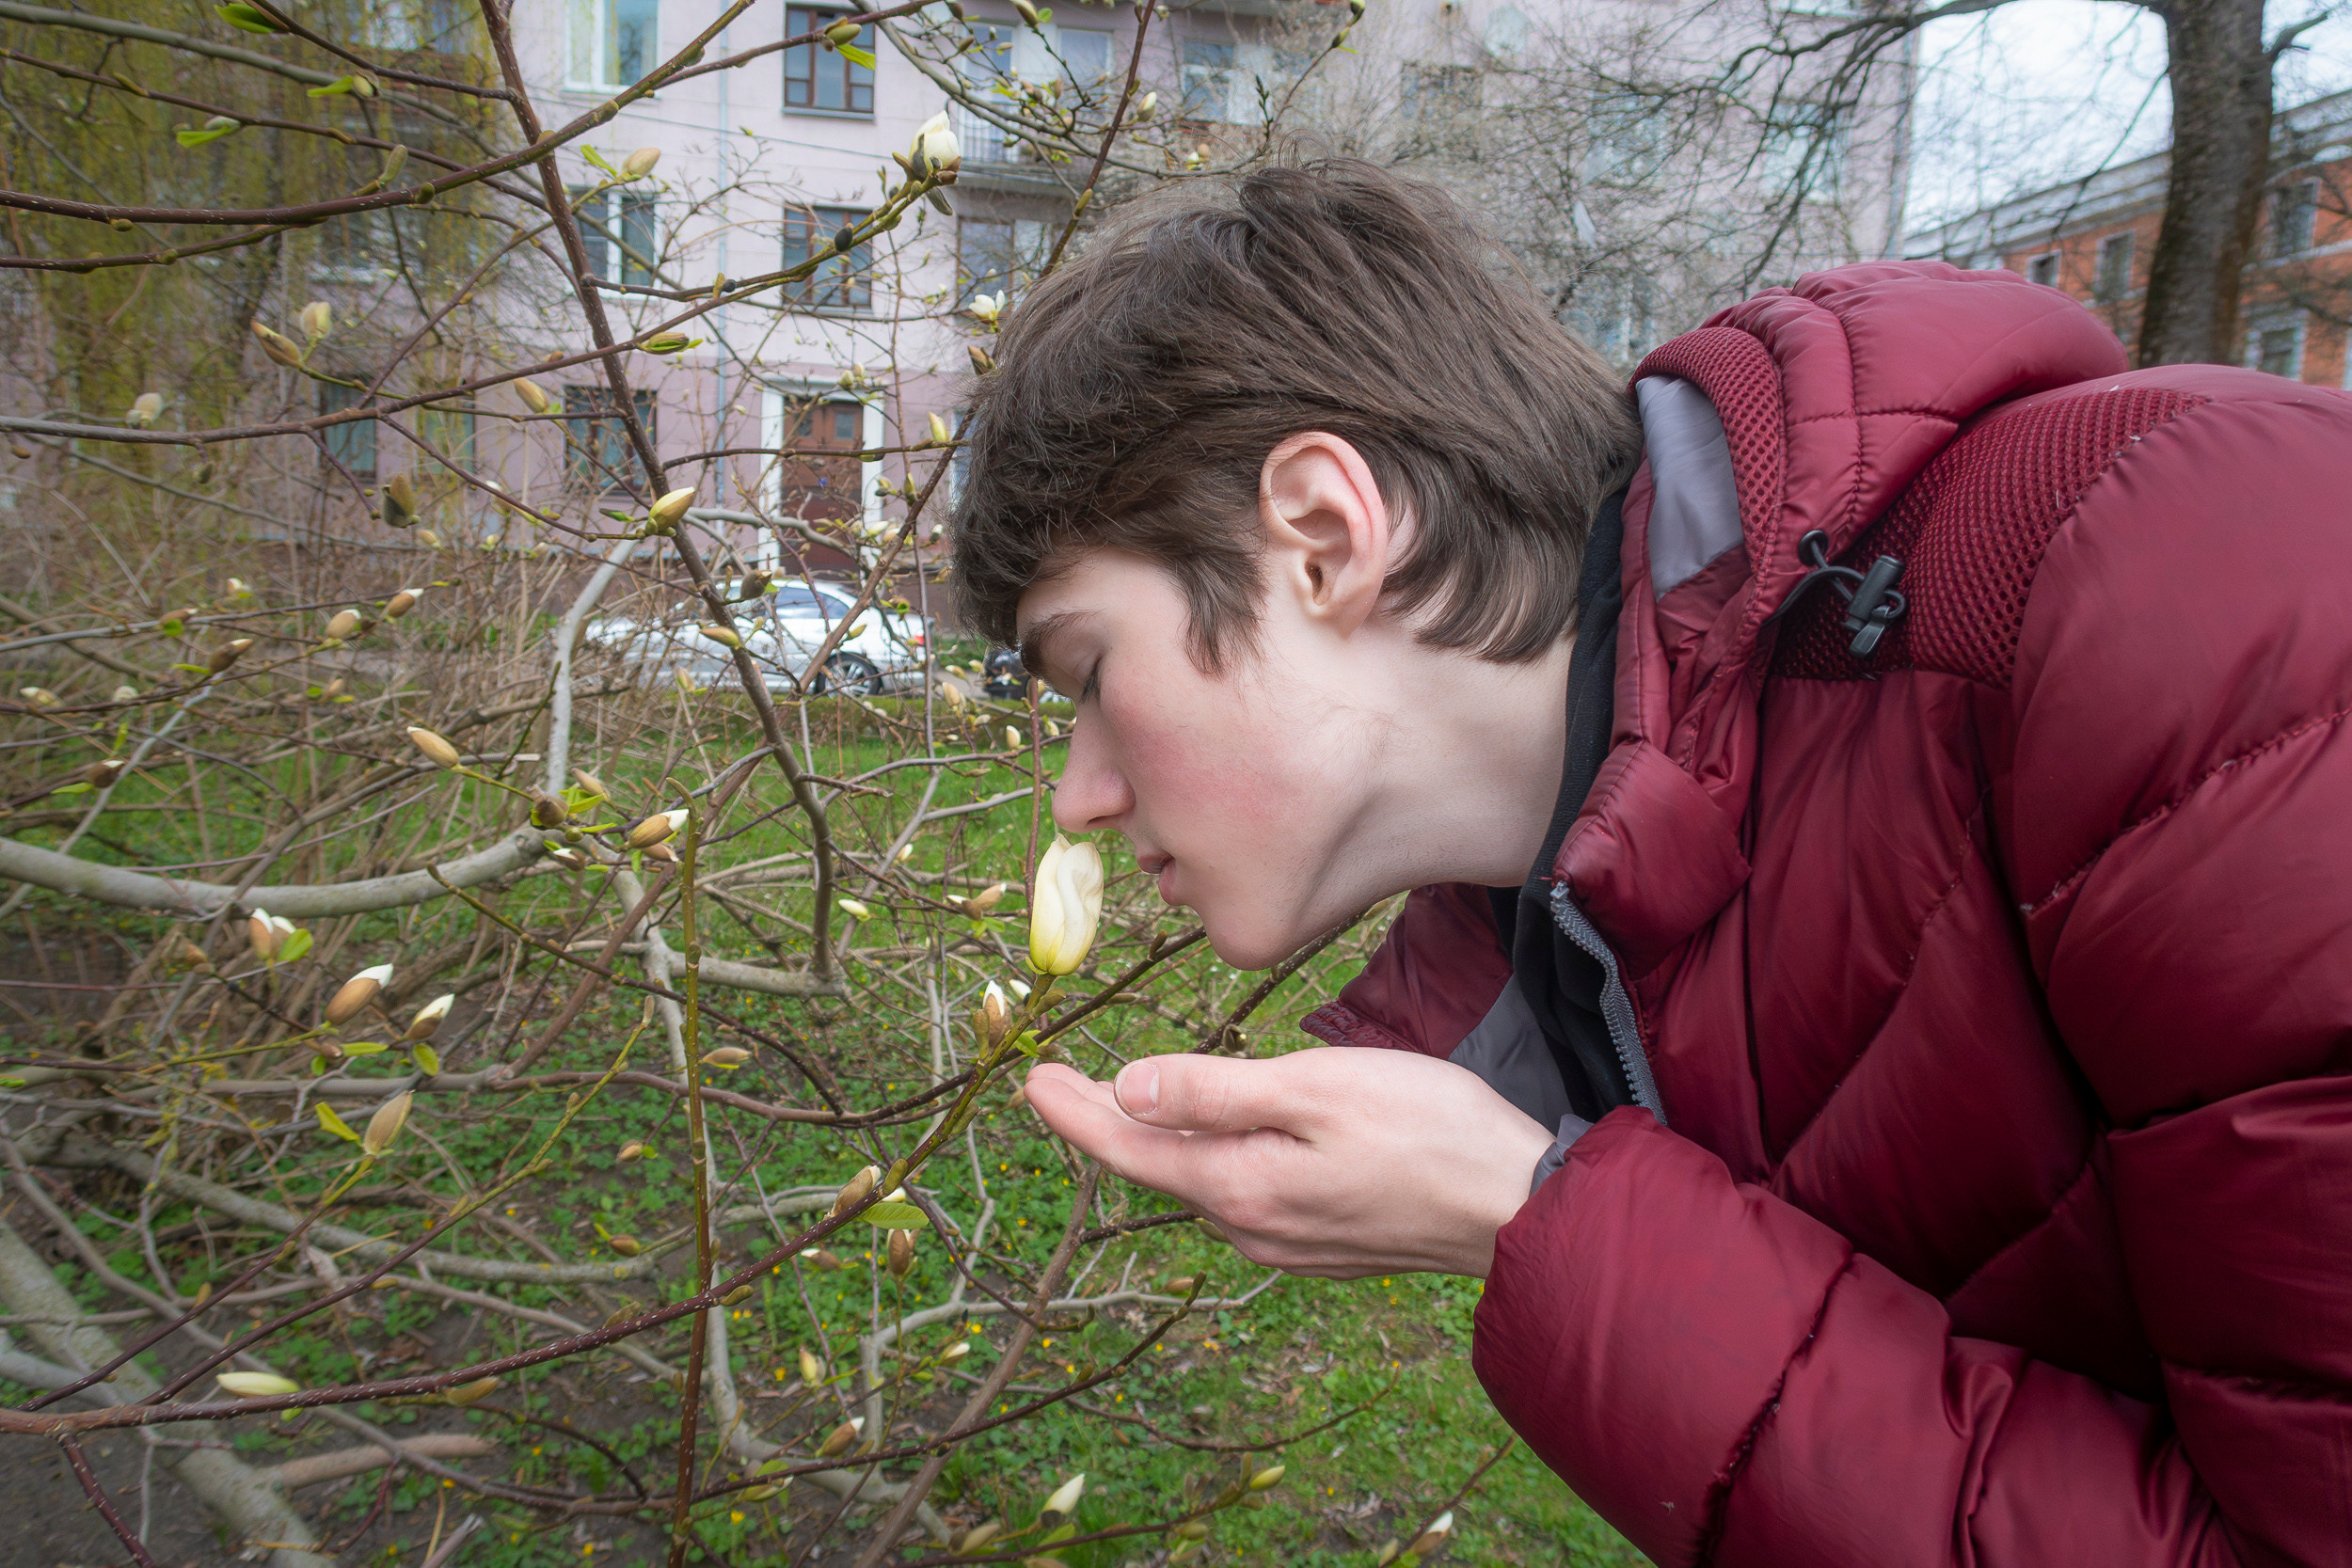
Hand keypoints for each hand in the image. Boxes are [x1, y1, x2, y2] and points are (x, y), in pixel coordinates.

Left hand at [1022, 1046, 1556, 1278]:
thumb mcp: (1313, 1088)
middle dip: (1107, 1122)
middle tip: (1061, 1084)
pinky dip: (1215, 1160)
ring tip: (1129, 1103)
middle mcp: (1250, 1228)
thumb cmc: (1426, 1132)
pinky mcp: (1321, 1244)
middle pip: (1159, 1168)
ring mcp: (1286, 1244)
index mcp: (1237, 1186)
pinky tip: (1220, 1139)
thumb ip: (1214, 1091)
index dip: (1073, 1111)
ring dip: (1163, 1142)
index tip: (1028, 1079)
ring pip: (1202, 1182)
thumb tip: (1125, 1091)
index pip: (1127, 1148)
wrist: (1519, 1208)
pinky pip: (1245, 1196)